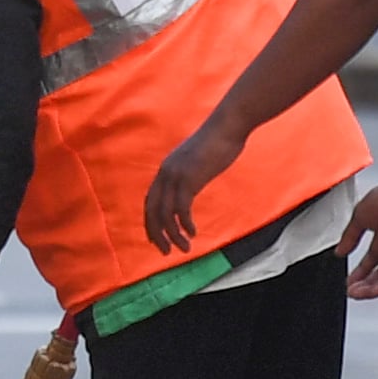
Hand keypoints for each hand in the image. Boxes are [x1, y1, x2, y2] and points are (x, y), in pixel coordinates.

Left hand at [143, 113, 245, 252]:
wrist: (227, 126)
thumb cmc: (217, 142)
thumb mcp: (197, 160)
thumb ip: (190, 174)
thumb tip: (191, 185)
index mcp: (166, 169)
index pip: (151, 200)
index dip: (151, 222)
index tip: (155, 239)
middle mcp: (165, 173)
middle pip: (152, 210)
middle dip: (157, 234)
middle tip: (165, 252)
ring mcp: (175, 176)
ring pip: (166, 214)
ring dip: (173, 235)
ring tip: (184, 248)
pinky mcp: (189, 179)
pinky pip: (182, 209)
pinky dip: (185, 224)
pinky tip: (193, 233)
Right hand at [342, 176, 377, 299]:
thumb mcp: (359, 218)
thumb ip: (349, 237)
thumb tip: (339, 251)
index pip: (370, 260)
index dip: (359, 272)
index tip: (348, 280)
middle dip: (364, 283)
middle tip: (350, 290)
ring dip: (371, 289)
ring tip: (355, 294)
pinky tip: (369, 292)